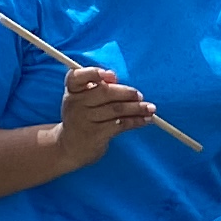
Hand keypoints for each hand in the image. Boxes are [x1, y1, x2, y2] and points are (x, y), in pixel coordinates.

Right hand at [44, 62, 159, 170]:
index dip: (93, 73)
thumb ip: (97, 88)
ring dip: (137, 108)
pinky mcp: (95, 134)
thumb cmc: (82, 117)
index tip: (112, 75)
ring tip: (150, 108)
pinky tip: (145, 120)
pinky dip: (135, 121)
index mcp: (72, 91)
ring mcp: (84, 120)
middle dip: (126, 92)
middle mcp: (75, 103)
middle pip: (104, 92)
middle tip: (139, 95)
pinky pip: (120, 124)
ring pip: (116, 109)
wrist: (70, 147)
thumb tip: (117, 80)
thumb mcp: (83, 101)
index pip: (77, 76)